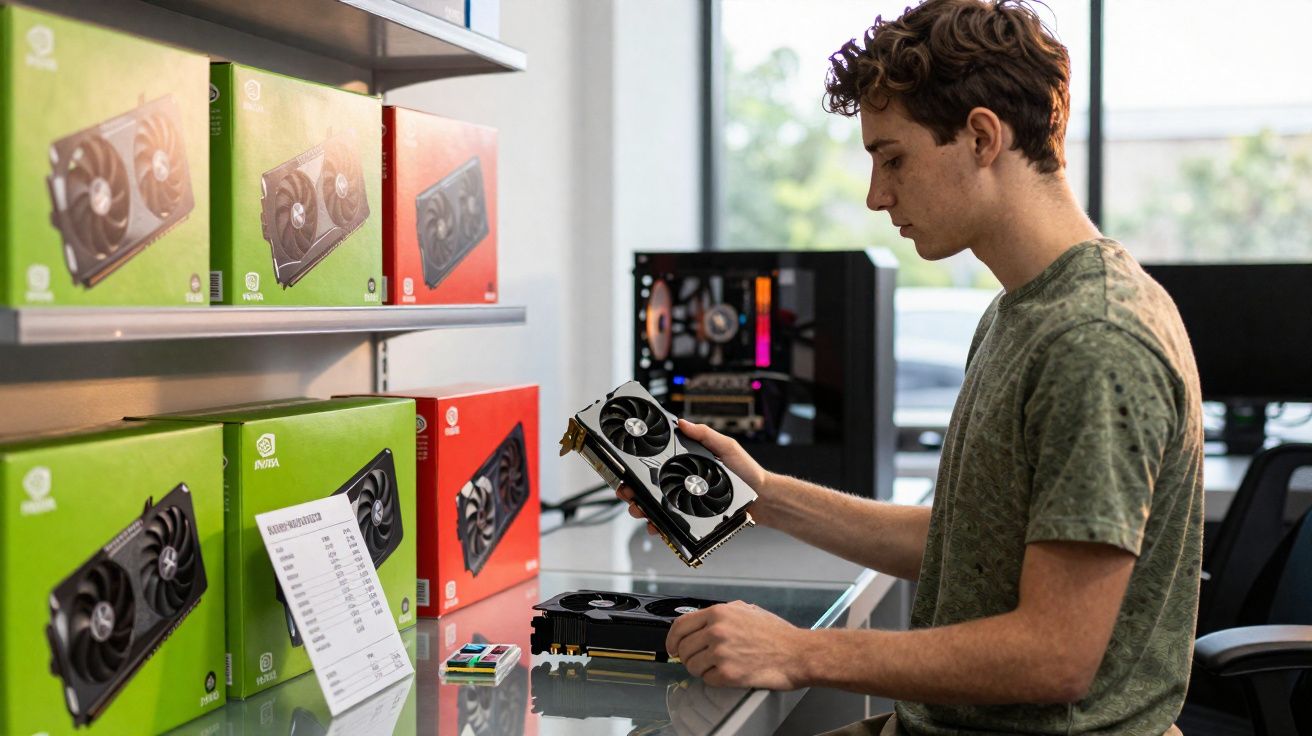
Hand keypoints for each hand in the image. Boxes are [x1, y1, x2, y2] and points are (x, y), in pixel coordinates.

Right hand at [616, 419, 775, 530]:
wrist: (762, 498)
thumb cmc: (747, 472)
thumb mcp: (726, 446)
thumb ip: (704, 434)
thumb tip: (682, 422)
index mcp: (686, 464)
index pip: (655, 464)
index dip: (637, 466)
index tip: (624, 466)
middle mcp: (682, 484)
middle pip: (648, 487)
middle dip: (631, 489)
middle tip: (625, 490)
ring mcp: (685, 502)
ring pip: (654, 507)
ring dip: (641, 509)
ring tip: (637, 508)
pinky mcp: (691, 519)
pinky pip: (671, 524)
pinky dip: (659, 527)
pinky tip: (655, 526)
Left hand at [666, 600, 808, 689]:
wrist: (796, 654)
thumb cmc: (776, 634)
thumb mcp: (747, 610)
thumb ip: (721, 613)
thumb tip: (700, 620)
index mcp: (719, 613)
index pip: (679, 626)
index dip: (672, 639)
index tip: (672, 647)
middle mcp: (717, 631)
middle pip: (683, 649)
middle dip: (688, 656)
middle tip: (699, 659)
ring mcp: (721, 653)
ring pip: (692, 666)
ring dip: (701, 669)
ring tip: (718, 666)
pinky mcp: (728, 674)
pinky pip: (707, 679)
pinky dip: (714, 679)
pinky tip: (728, 673)